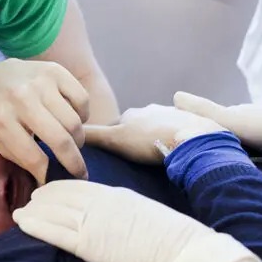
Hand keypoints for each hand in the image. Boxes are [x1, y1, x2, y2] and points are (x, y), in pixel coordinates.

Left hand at [0, 59, 89, 181]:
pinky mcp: (56, 71)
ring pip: (74, 122)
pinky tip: (74, 119)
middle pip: (60, 139)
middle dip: (74, 163)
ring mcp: (40, 83)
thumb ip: (22, 158)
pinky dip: (83, 116)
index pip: (33, 157)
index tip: (56, 184)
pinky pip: (83, 101)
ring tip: (73, 144)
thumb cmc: (1, 114)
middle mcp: (21, 98)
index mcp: (1, 120)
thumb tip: (47, 183)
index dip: (47, 175)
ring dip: (79, 140)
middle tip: (79, 173)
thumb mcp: (0, 138)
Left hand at [13, 180, 258, 261]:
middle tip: (30, 200)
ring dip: (33, 211)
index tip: (46, 190)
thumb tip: (116, 214)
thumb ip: (123, 209)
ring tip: (20, 213)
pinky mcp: (89, 245)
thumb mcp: (142, 210)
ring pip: (52, 212)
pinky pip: (54, 232)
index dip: (57, 188)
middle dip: (42, 198)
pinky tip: (22, 222)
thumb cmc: (170, 236)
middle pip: (59, 196)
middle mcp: (98, 204)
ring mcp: (92, 224)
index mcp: (113, 194)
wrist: (181, 250)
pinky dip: (35, 225)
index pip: (76, 187)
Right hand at [83, 104, 225, 163]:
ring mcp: (174, 112)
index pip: (119, 123)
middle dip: (139, 134)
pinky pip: (184, 125)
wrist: (191, 138)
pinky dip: (180, 132)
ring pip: (162, 123)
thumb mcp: (114, 139)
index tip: (119, 149)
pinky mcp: (194, 119)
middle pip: (141, 122)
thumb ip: (93, 135)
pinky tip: (182, 143)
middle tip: (140, 153)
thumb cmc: (149, 140)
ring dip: (160, 133)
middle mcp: (151, 108)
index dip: (116, 135)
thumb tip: (67, 132)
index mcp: (131, 113)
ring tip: (162, 150)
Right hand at [174, 92, 261, 162]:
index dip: (188, 130)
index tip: (173, 142)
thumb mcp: (227, 118)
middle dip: (203, 146)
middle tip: (187, 160)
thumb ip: (203, 110)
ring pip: (230, 148)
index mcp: (229, 116)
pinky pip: (245, 159)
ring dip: (220, 156)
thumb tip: (175, 95)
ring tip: (205, 169)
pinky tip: (231, 172)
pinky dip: (236, 163)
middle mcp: (241, 126)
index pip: (203, 122)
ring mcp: (255, 139)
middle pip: (215, 136)